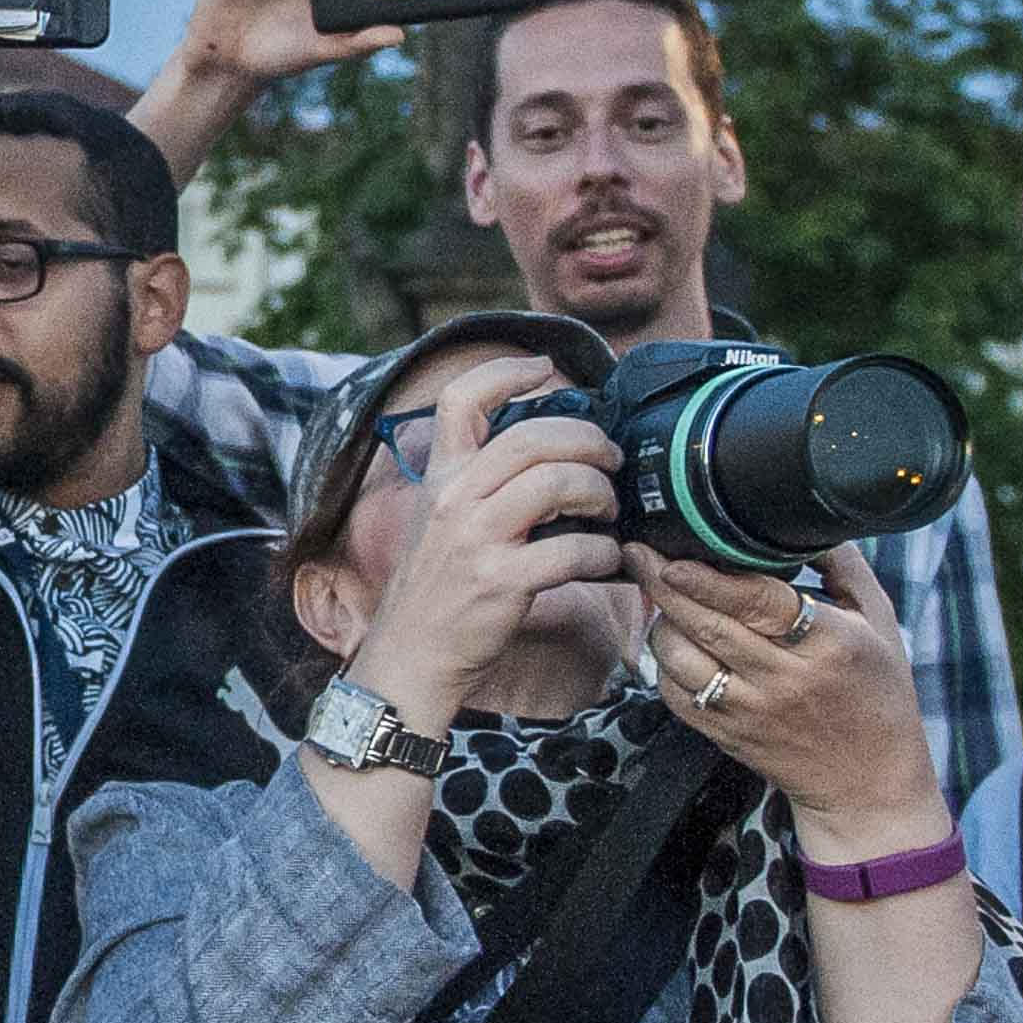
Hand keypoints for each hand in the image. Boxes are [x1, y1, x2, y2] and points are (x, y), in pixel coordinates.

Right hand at [344, 353, 625, 722]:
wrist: (412, 655)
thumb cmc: (438, 589)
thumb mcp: (441, 521)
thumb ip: (481, 484)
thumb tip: (550, 456)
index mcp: (440, 478)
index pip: (460, 400)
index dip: (504, 371)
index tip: (543, 367)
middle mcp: (454, 500)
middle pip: (531, 437)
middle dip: (587, 440)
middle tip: (610, 458)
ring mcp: (476, 541)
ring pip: (556, 484)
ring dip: (599, 491)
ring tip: (609, 509)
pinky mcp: (501, 582)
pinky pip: (572, 551)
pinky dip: (605, 553)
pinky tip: (608, 560)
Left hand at [632, 544, 941, 835]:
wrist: (868, 783)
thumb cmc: (877, 694)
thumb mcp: (879, 622)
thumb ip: (843, 566)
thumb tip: (805, 519)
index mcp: (829, 644)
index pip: (758, 603)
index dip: (709, 578)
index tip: (675, 555)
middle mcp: (785, 680)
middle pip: (708, 625)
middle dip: (664, 585)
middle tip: (638, 552)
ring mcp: (751, 712)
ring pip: (682, 660)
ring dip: (660, 623)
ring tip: (659, 597)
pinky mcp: (726, 736)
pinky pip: (676, 695)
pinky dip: (664, 664)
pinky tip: (670, 641)